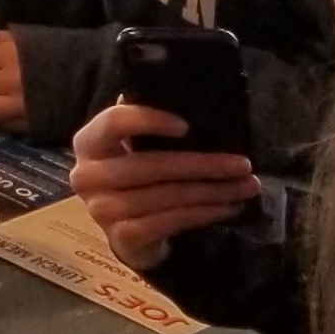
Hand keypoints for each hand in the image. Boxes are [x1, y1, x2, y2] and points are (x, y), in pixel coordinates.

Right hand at [69, 98, 259, 268]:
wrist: (126, 233)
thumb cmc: (135, 178)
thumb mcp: (134, 147)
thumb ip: (145, 123)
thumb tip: (185, 96)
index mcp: (89, 142)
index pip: (114, 122)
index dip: (149, 120)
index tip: (187, 125)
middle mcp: (87, 176)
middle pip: (152, 165)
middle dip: (204, 164)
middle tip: (243, 164)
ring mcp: (103, 210)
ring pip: (169, 196)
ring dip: (214, 191)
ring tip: (247, 186)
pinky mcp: (124, 237)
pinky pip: (173, 220)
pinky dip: (206, 213)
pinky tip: (230, 207)